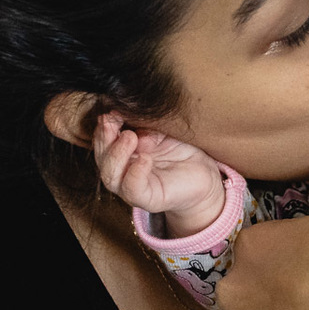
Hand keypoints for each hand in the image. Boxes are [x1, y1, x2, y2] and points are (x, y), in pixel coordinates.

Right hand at [92, 112, 224, 236]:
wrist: (206, 174)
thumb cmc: (183, 150)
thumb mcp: (163, 130)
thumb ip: (145, 126)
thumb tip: (128, 117)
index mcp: (124, 153)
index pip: (103, 141)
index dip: (104, 127)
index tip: (112, 111)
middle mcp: (123, 171)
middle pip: (102, 157)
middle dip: (104, 138)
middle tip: (114, 120)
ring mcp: (133, 187)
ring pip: (110, 175)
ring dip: (116, 154)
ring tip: (130, 136)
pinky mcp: (149, 199)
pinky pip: (133, 189)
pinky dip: (135, 173)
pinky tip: (144, 158)